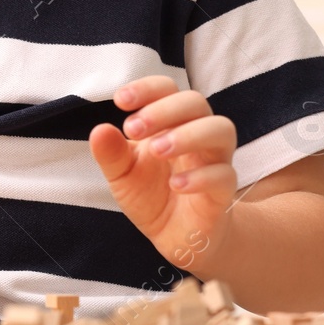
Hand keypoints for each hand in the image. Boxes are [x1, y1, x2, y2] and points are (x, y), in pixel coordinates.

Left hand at [89, 76, 237, 272]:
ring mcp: (213, 161)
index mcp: (169, 123)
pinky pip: (224, 175)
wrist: (175, 236)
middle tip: (133, 129)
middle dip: (164, 110)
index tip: (120, 101)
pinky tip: (174, 184)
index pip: (167, 89)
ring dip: (188, 134)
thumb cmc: (149, 194)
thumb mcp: (121, 174)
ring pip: (221, 129)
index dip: (147, 88)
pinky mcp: (223, 192)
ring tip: (158, 150)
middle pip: (196, 102)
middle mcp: (195, 135)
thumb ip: (110, 153)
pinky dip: (200, 177)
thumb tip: (99, 129)